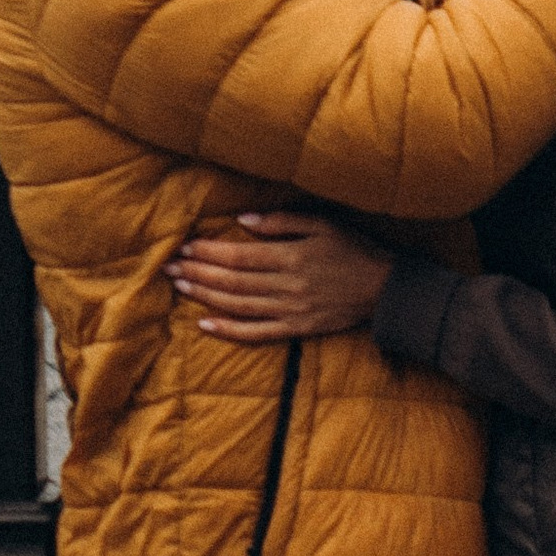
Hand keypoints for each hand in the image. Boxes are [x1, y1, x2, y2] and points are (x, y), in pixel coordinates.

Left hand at [172, 213, 391, 340]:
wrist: (386, 290)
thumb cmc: (355, 251)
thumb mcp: (324, 225)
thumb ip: (283, 222)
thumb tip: (244, 222)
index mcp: (292, 257)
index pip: (240, 256)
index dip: (209, 252)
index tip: (185, 246)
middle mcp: (287, 286)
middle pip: (232, 281)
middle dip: (198, 272)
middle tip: (169, 266)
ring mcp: (290, 311)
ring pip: (238, 305)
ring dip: (205, 296)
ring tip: (180, 286)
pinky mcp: (296, 329)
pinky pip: (256, 333)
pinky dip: (229, 331)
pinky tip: (205, 325)